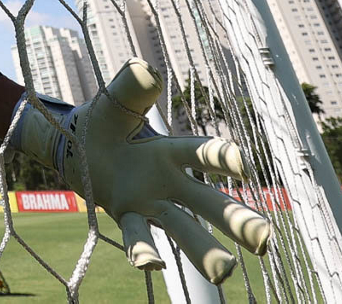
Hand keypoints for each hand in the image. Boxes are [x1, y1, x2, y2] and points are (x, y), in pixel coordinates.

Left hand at [15, 59, 271, 283]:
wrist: (75, 148)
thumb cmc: (105, 124)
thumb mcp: (116, 104)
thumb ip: (131, 89)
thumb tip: (146, 68)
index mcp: (170, 151)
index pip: (201, 154)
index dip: (220, 157)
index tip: (242, 165)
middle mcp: (168, 182)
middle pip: (209, 204)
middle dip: (238, 221)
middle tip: (266, 241)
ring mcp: (149, 204)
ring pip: (181, 229)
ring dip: (202, 250)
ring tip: (225, 273)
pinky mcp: (126, 217)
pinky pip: (137, 236)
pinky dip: (144, 249)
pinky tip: (153, 264)